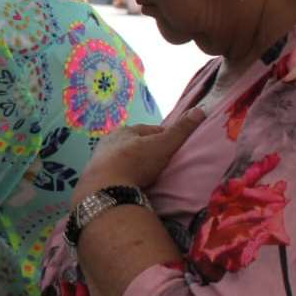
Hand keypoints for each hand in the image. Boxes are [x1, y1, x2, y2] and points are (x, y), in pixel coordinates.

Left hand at [73, 107, 205, 202]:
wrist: (106, 186)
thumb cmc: (137, 161)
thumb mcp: (163, 145)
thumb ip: (180, 131)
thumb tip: (200, 110)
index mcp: (127, 130)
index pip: (151, 130)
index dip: (164, 137)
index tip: (174, 146)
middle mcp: (111, 140)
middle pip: (134, 143)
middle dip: (146, 150)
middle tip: (161, 162)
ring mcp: (100, 157)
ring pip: (121, 157)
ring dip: (132, 163)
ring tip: (145, 174)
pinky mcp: (95, 174)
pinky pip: (113, 172)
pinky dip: (121, 175)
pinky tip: (128, 182)